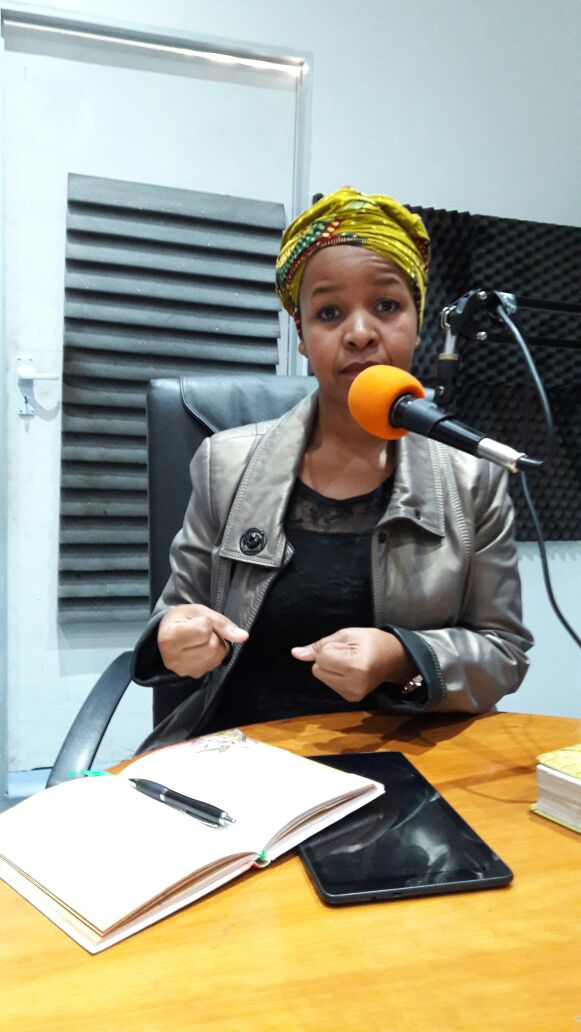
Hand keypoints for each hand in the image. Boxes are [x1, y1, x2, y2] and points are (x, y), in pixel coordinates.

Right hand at [158, 604, 247, 678]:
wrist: (168, 633)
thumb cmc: (182, 619)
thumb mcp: (200, 612)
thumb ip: (222, 623)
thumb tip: (243, 636)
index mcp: (170, 637)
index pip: (204, 629)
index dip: (206, 622)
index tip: (195, 621)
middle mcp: (173, 658)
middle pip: (213, 646)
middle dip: (213, 636)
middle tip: (199, 631)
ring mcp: (183, 669)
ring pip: (217, 656)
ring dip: (216, 645)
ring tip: (200, 639)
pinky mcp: (193, 675)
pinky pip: (216, 663)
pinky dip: (214, 654)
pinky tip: (201, 649)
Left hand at [291, 628, 415, 702]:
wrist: (393, 658)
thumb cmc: (372, 642)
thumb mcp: (346, 635)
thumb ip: (320, 645)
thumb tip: (296, 653)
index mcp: (355, 667)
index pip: (321, 658)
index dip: (330, 647)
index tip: (345, 646)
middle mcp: (354, 685)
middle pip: (317, 670)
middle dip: (327, 659)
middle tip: (348, 653)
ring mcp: (353, 695)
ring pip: (321, 677)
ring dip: (330, 668)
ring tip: (350, 661)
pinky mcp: (351, 698)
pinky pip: (329, 684)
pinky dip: (335, 676)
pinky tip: (350, 671)